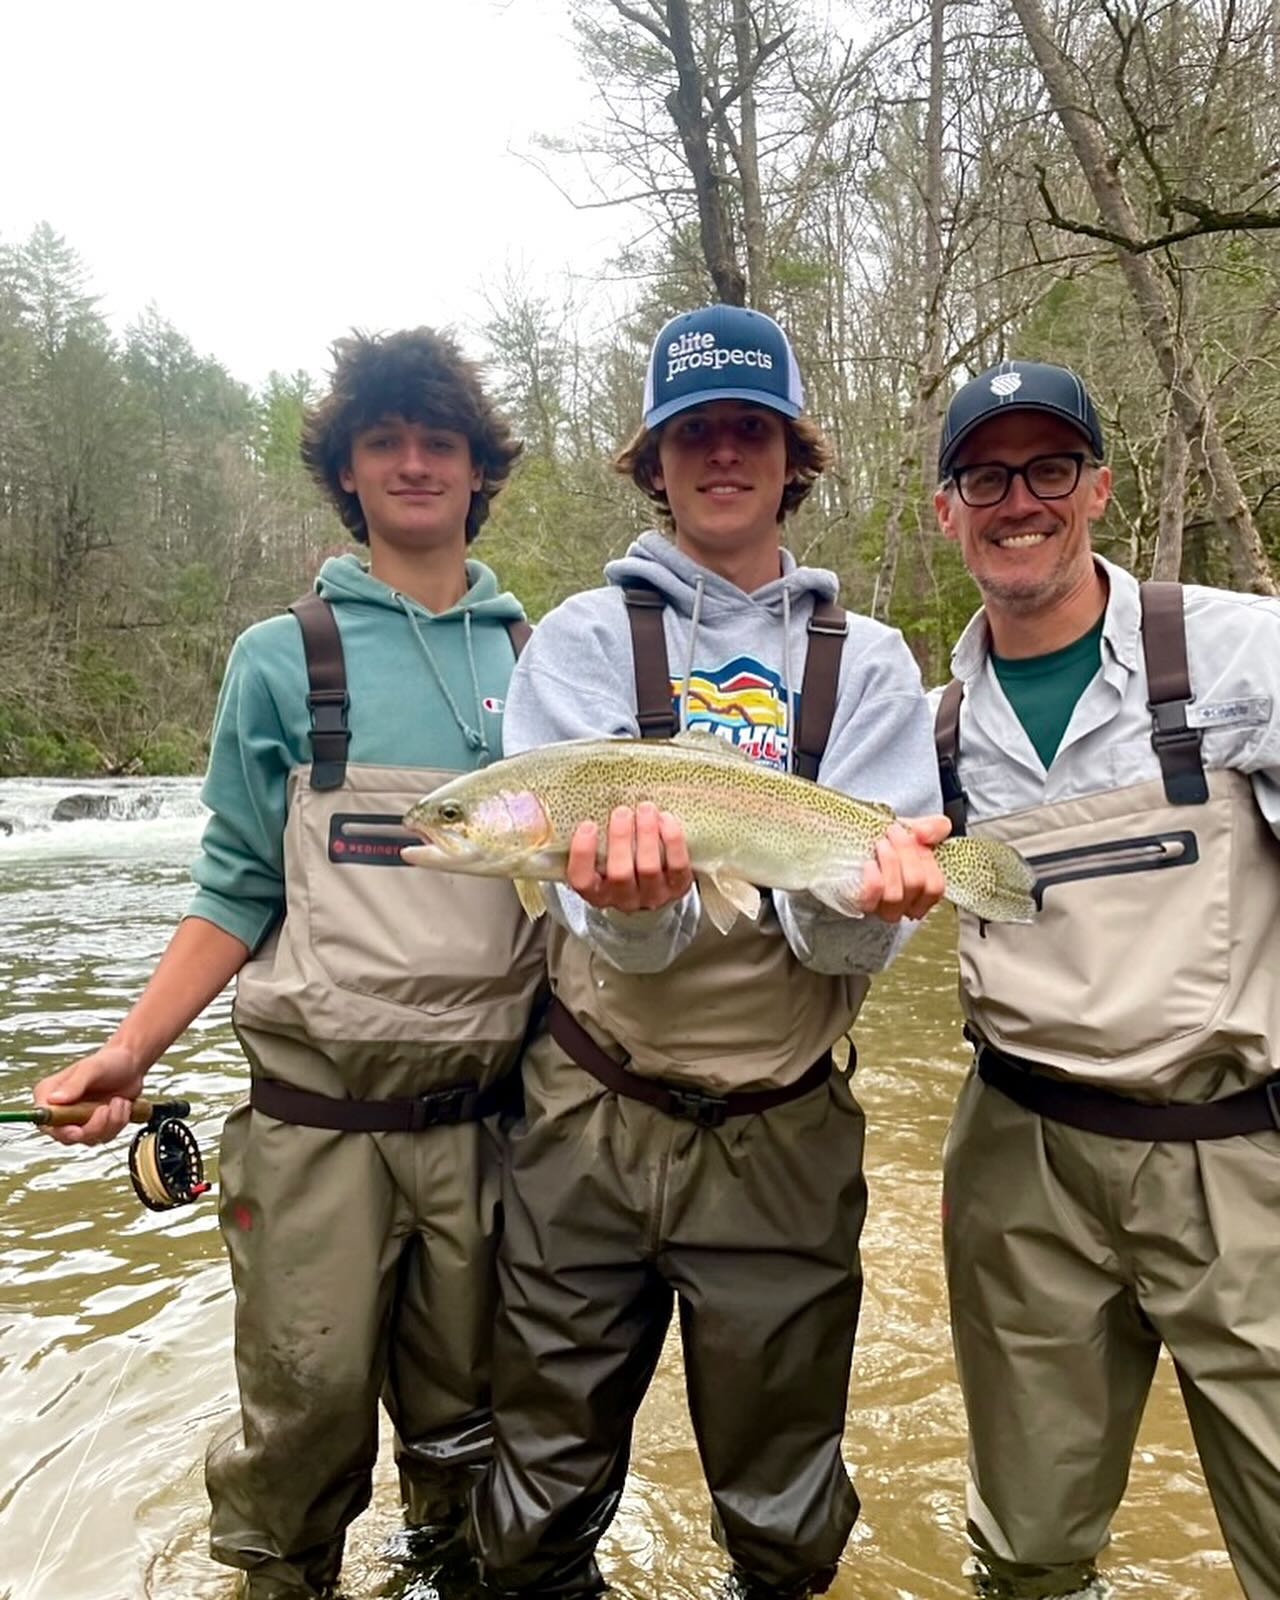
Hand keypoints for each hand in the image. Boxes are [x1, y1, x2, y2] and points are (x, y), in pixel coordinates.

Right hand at [34, 1043, 146, 1145]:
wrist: (131, 1065)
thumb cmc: (109, 1061)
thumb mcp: (91, 1069)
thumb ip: (74, 1084)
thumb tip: (53, 1100)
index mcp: (49, 1095)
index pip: (45, 1121)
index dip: (59, 1130)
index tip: (77, 1130)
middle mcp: (59, 1111)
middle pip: (67, 1136)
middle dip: (92, 1127)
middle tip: (105, 1109)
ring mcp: (77, 1121)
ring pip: (89, 1139)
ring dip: (110, 1122)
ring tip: (119, 1100)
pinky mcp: (95, 1127)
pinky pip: (105, 1137)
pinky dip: (119, 1122)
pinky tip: (122, 1104)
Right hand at [567, 803, 693, 913]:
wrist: (659, 882)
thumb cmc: (623, 860)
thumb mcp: (603, 856)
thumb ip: (597, 839)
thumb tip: (591, 802)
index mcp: (597, 892)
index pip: (582, 881)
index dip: (582, 854)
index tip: (587, 825)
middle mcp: (624, 899)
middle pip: (620, 874)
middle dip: (620, 839)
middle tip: (622, 811)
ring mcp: (653, 895)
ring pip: (648, 869)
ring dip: (646, 834)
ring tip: (645, 809)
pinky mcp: (678, 887)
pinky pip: (677, 865)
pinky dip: (672, 840)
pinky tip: (666, 819)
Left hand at [858, 814, 950, 922]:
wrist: (862, 841)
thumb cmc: (894, 840)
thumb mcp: (921, 830)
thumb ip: (936, 827)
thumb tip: (923, 834)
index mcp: (925, 892)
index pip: (934, 887)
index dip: (926, 859)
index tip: (915, 834)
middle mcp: (907, 906)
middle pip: (915, 884)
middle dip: (905, 851)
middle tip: (894, 832)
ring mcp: (883, 908)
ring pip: (894, 895)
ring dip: (890, 862)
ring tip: (881, 843)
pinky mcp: (862, 905)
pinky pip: (870, 900)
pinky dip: (872, 881)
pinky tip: (869, 863)